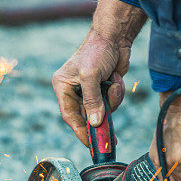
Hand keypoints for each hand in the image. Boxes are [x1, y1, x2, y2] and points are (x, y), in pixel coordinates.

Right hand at [52, 0, 145, 145]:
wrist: (116, 36)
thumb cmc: (98, 51)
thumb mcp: (91, 75)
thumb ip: (92, 100)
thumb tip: (95, 124)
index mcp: (63, 86)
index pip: (69, 115)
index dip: (80, 131)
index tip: (91, 144)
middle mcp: (74, 90)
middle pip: (87, 116)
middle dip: (101, 120)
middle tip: (111, 137)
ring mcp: (90, 91)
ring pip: (102, 110)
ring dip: (112, 100)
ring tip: (114, 84)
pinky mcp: (103, 89)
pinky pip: (111, 102)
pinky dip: (117, 93)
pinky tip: (116, 78)